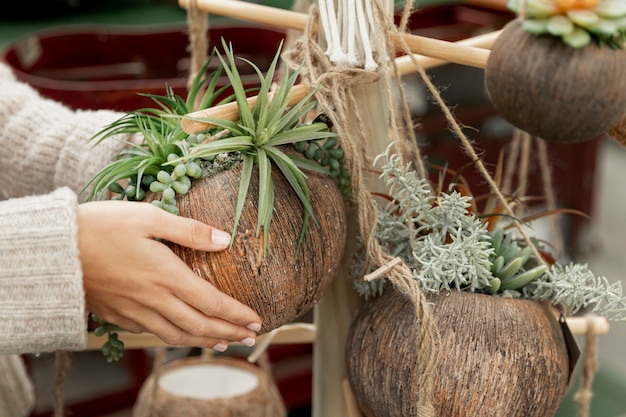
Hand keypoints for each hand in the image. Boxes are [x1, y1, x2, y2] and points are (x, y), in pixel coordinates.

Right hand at [77, 200, 261, 350]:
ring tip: (223, 342)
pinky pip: (152, 333)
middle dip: (229, 332)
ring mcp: (134, 311)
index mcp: (166, 276)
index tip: (257, 320)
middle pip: (200, 325)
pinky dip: (175, 337)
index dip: (237, 314)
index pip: (212, 303)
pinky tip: (181, 334)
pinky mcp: (118, 315)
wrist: (54, 250)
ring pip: (177, 335)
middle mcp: (153, 300)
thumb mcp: (149, 217)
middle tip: (249, 337)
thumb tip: (225, 239)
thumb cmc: (102, 227)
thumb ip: (190, 230)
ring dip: (204, 340)